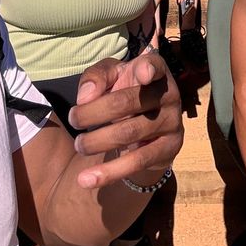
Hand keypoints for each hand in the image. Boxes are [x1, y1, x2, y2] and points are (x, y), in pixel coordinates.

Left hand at [67, 54, 182, 188]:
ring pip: (129, 133)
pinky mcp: (169, 148)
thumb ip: (96, 77)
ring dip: (96, 141)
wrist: (149, 127)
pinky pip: (137, 161)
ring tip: (79, 145)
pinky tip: (86, 180)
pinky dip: (109, 173)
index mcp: (155, 71)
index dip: (149, 68)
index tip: (142, 73)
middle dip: (92, 113)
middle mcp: (169, 94)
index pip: (155, 65)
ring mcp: (172, 122)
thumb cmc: (125, 92)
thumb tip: (85, 98)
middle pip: (126, 102)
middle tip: (73, 120)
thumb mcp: (111, 77)